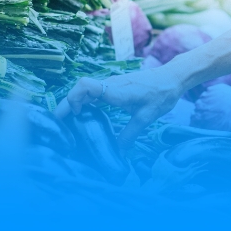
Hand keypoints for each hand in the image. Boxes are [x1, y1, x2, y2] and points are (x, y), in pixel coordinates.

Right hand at [55, 66, 185, 145]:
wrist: (172, 77)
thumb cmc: (161, 94)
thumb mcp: (147, 117)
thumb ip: (130, 134)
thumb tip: (118, 153)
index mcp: (117, 90)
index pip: (86, 86)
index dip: (74, 98)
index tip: (76, 115)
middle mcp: (110, 84)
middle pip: (80, 89)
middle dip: (66, 104)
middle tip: (58, 124)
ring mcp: (111, 83)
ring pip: (85, 90)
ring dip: (74, 103)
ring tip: (67, 123)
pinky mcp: (114, 86)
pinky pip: (93, 92)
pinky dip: (84, 102)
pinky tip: (84, 116)